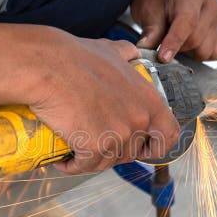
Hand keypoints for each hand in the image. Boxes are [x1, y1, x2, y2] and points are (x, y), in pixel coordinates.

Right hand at [28, 32, 179, 174]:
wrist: (48, 66)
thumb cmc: (75, 57)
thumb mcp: (112, 50)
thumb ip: (127, 54)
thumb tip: (132, 52)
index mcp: (149, 100)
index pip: (168, 134)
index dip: (157, 145)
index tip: (144, 149)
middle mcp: (139, 120)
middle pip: (132, 152)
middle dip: (114, 151)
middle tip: (96, 143)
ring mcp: (118, 135)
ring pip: (108, 161)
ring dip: (92, 160)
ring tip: (77, 149)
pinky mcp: (95, 146)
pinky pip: (85, 166)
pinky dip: (73, 166)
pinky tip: (64, 160)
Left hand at [131, 0, 216, 62]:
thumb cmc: (156, 0)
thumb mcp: (147, 11)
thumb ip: (150, 32)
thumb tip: (146, 50)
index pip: (187, 22)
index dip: (174, 42)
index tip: (162, 58)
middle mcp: (210, 3)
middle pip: (196, 40)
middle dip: (178, 48)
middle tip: (164, 41)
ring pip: (206, 50)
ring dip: (189, 52)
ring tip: (178, 39)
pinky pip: (214, 54)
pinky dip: (200, 54)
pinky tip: (190, 43)